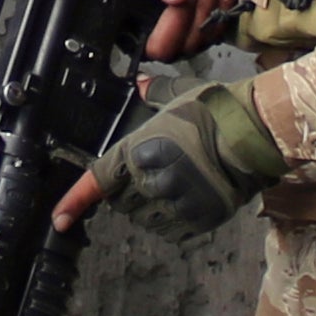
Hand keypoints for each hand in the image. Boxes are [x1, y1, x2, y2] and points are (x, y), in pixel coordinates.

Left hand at [54, 79, 281, 236]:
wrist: (256, 136)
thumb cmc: (218, 112)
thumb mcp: (179, 94)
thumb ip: (153, 93)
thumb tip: (142, 84)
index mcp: (138, 150)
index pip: (98, 181)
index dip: (74, 202)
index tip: (59, 219)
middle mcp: (150, 181)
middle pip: (122, 201)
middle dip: (131, 189)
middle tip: (157, 170)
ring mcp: (174, 204)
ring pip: (144, 218)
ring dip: (151, 206)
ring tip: (175, 184)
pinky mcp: (196, 220)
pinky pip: (171, 231)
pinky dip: (173, 220)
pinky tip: (186, 201)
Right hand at [137, 0, 237, 62]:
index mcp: (133, 26)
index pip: (154, 46)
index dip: (171, 26)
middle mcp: (157, 39)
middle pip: (181, 47)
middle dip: (196, 13)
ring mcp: (181, 38)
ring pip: (201, 41)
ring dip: (211, 9)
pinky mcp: (201, 31)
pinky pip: (217, 32)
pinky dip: (224, 11)